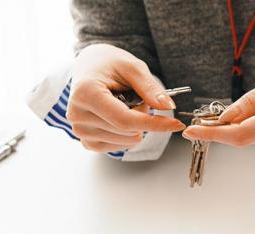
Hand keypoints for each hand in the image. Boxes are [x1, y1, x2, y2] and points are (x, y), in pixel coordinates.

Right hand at [66, 44, 185, 152]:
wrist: (90, 68)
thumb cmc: (110, 65)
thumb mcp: (132, 68)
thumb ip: (150, 88)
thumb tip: (168, 107)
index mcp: (86, 94)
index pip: (125, 120)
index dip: (154, 124)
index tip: (177, 124)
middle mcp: (77, 115)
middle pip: (127, 131)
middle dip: (143, 117)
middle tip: (135, 96)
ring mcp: (80, 131)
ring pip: (125, 140)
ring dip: (135, 125)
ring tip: (124, 104)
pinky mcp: (86, 141)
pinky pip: (117, 147)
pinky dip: (127, 135)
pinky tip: (121, 118)